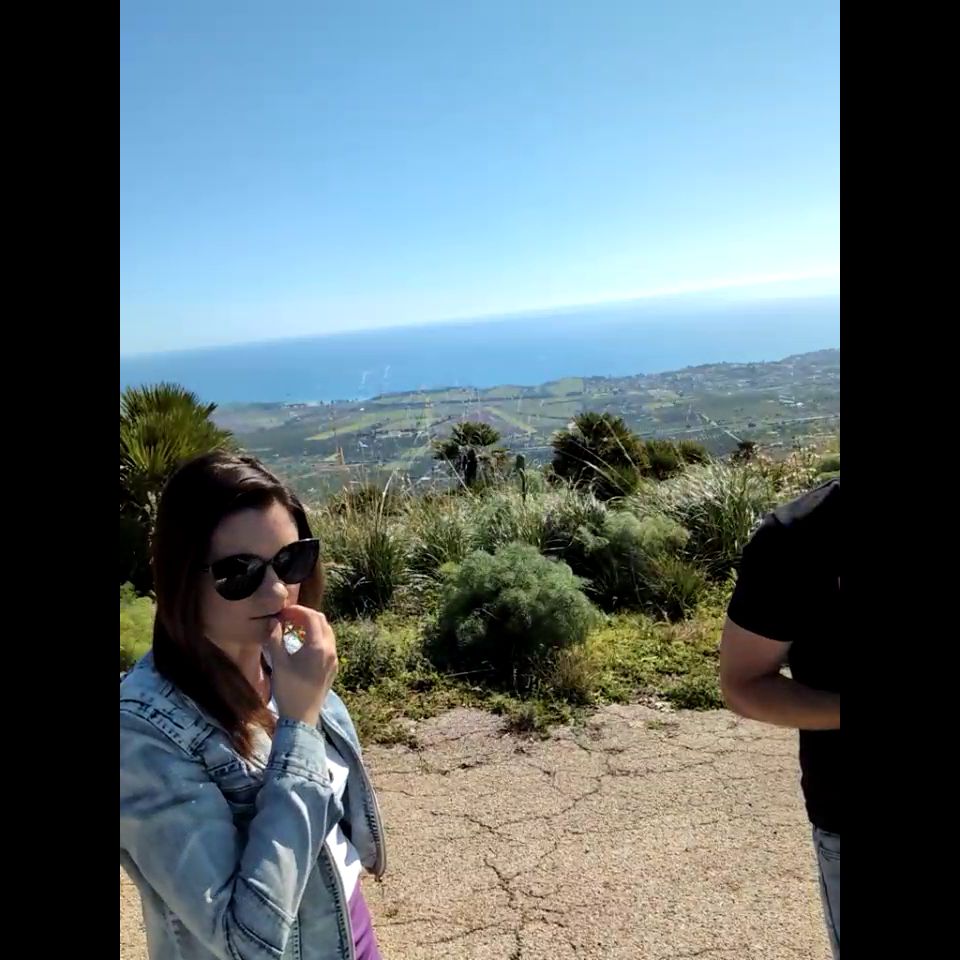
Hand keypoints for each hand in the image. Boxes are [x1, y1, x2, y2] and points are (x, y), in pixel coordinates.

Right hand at [265, 606, 337, 727]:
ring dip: (312, 626)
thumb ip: (275, 639)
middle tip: (287, 618)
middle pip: (322, 621)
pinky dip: (317, 638)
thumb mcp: (279, 663)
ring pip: (327, 633)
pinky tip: (303, 644)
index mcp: (318, 646)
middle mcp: (330, 650)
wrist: (301, 718)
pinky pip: (328, 645)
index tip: (282, 612)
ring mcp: (334, 660)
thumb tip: (273, 622)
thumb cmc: (288, 690)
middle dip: (305, 616)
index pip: (312, 617)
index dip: (297, 611)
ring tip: (294, 628)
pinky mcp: (333, 668)